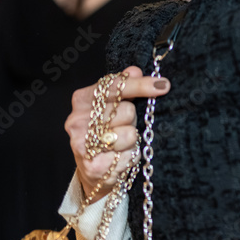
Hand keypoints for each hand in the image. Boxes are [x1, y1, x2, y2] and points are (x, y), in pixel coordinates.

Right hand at [65, 66, 170, 201]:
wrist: (94, 169)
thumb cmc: (107, 130)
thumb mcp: (112, 105)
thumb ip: (123, 86)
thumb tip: (134, 70)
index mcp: (82, 99)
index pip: (114, 86)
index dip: (140, 85)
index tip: (163, 85)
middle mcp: (77, 121)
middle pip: (126, 110)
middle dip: (132, 118)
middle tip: (125, 124)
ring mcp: (82, 145)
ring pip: (129, 134)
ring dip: (132, 139)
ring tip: (122, 142)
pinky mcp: (93, 167)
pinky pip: (129, 156)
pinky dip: (131, 156)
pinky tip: (121, 157)